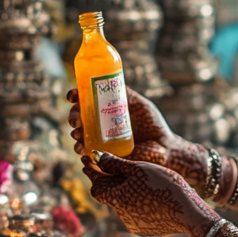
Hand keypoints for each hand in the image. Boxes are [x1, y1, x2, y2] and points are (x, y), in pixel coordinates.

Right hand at [66, 87, 208, 188]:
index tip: (72, 95)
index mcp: (106, 110)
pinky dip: (81, 150)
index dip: (75, 97)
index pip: (85, 101)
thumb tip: (114, 80)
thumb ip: (127, 94)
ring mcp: (101, 141)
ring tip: (77, 134)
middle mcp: (100, 125)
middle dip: (73, 117)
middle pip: (79, 118)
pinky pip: (88, 154)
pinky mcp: (105, 156)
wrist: (164, 148)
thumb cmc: (153, 125)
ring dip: (74, 134)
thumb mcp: (140, 105)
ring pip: (80, 136)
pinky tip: (81, 149)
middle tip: (76, 119)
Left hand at [81, 152, 216, 236]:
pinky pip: (135, 212)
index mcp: (117, 198)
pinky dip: (138, 201)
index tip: (88, 161)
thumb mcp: (139, 168)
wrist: (188, 212)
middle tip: (114, 166)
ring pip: (123, 203)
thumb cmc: (163, 185)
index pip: (96, 186)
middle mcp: (121, 214)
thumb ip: (115, 163)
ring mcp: (133, 223)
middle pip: (109, 194)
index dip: (92, 173)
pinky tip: (150, 193)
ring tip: (139, 179)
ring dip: (125, 191)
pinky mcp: (145, 228)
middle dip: (110, 180)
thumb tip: (97, 156)